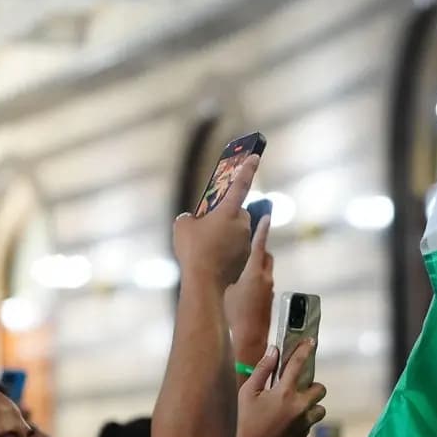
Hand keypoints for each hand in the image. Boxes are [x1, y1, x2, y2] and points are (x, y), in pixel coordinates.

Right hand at [172, 155, 257, 291]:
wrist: (204, 280)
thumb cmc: (193, 249)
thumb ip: (190, 217)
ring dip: (225, 234)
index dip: (247, 169)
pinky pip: (236, 247)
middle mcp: (242, 224)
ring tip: (207, 246)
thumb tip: (194, 220)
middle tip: (208, 225)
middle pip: (236, 213)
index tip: (254, 156)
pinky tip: (212, 258)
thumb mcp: (182, 225)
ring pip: (236, 231)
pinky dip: (226, 250)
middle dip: (225, 216)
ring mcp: (246, 241)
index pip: (240, 185)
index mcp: (228, 211)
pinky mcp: (246, 257)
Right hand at [225, 217, 274, 364]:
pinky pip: (264, 281)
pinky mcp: (269, 299)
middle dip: (257, 246)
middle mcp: (265, 278)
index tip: (267, 216)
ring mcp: (269, 289)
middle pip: (265, 255)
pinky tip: (244, 284)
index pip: (260, 245)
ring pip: (265, 269)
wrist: (249, 338)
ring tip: (241, 263)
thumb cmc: (232, 314)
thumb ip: (227, 274)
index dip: (263, 230)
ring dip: (256, 263)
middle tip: (247, 239)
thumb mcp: (226, 289)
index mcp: (253, 272)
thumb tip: (220, 267)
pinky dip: (256, 277)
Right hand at [232, 343, 326, 436]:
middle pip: (320, 389)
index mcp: (284, 392)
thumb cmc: (242, 422)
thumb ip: (263, 370)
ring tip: (292, 408)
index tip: (312, 341)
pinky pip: (310, 424)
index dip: (305, 350)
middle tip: (296, 388)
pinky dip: (302, 421)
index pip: (299, 364)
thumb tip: (273, 351)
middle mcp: (299, 407)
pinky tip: (284, 423)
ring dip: (310, 406)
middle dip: (311, 386)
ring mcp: (303, 424)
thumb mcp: (247, 393)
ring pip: (320, 409)